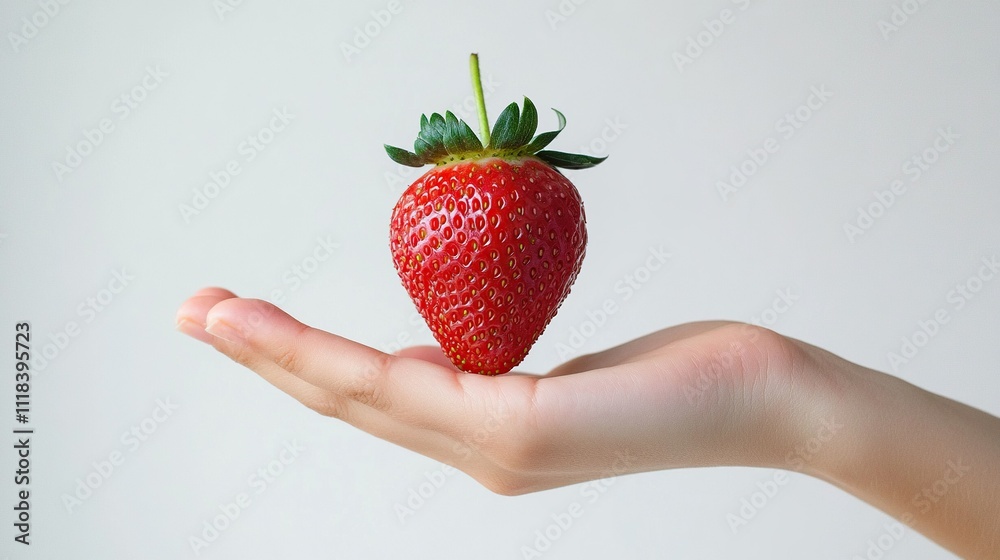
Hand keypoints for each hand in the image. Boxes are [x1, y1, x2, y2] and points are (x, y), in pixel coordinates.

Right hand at [175, 287, 818, 494]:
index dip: (294, 364)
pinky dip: (332, 359)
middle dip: (260, 358)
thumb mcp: (561, 363)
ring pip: (360, 398)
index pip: (372, 400)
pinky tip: (283, 333)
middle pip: (346, 403)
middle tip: (190, 313)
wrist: (763, 400)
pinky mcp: (523, 429)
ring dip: (274, 356)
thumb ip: (495, 361)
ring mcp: (496, 450)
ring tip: (210, 314)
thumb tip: (449, 340)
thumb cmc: (677, 374)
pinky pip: (408, 387)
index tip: (238, 319)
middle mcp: (479, 454)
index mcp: (486, 436)